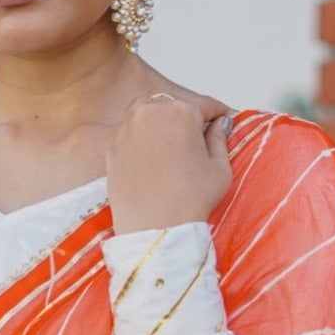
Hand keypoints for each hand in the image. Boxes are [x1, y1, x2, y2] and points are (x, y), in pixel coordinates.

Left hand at [106, 92, 234, 236]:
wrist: (154, 228)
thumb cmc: (190, 201)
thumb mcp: (220, 168)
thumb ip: (220, 138)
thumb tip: (219, 124)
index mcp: (181, 111)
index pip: (205, 105)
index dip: (218, 113)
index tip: (223, 119)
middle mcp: (150, 112)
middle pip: (173, 107)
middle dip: (187, 117)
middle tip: (198, 136)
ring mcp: (126, 129)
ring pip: (148, 116)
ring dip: (161, 124)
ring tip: (173, 145)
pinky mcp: (111, 148)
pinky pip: (131, 135)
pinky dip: (142, 140)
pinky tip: (153, 159)